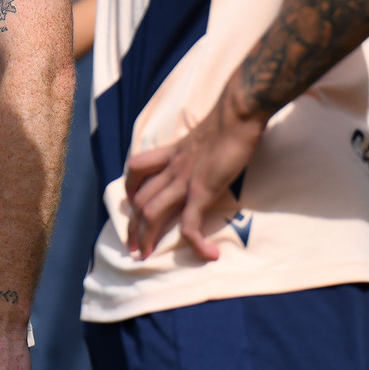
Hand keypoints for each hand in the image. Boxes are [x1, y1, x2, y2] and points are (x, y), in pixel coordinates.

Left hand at [123, 76, 270, 260]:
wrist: (238, 113)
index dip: (130, 191)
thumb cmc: (229, 120)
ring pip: (151, 213)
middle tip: (133, 247)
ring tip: (147, 257)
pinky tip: (208, 255)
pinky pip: (191, 223)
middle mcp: (171, 169)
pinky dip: (196, 243)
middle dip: (132, 226)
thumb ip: (199, 148)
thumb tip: (209, 154)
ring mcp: (184, 180)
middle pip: (139, 199)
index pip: (137, 171)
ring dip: (146, 237)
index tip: (132, 209)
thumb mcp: (204, 135)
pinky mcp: (202, 191)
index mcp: (171, 153)